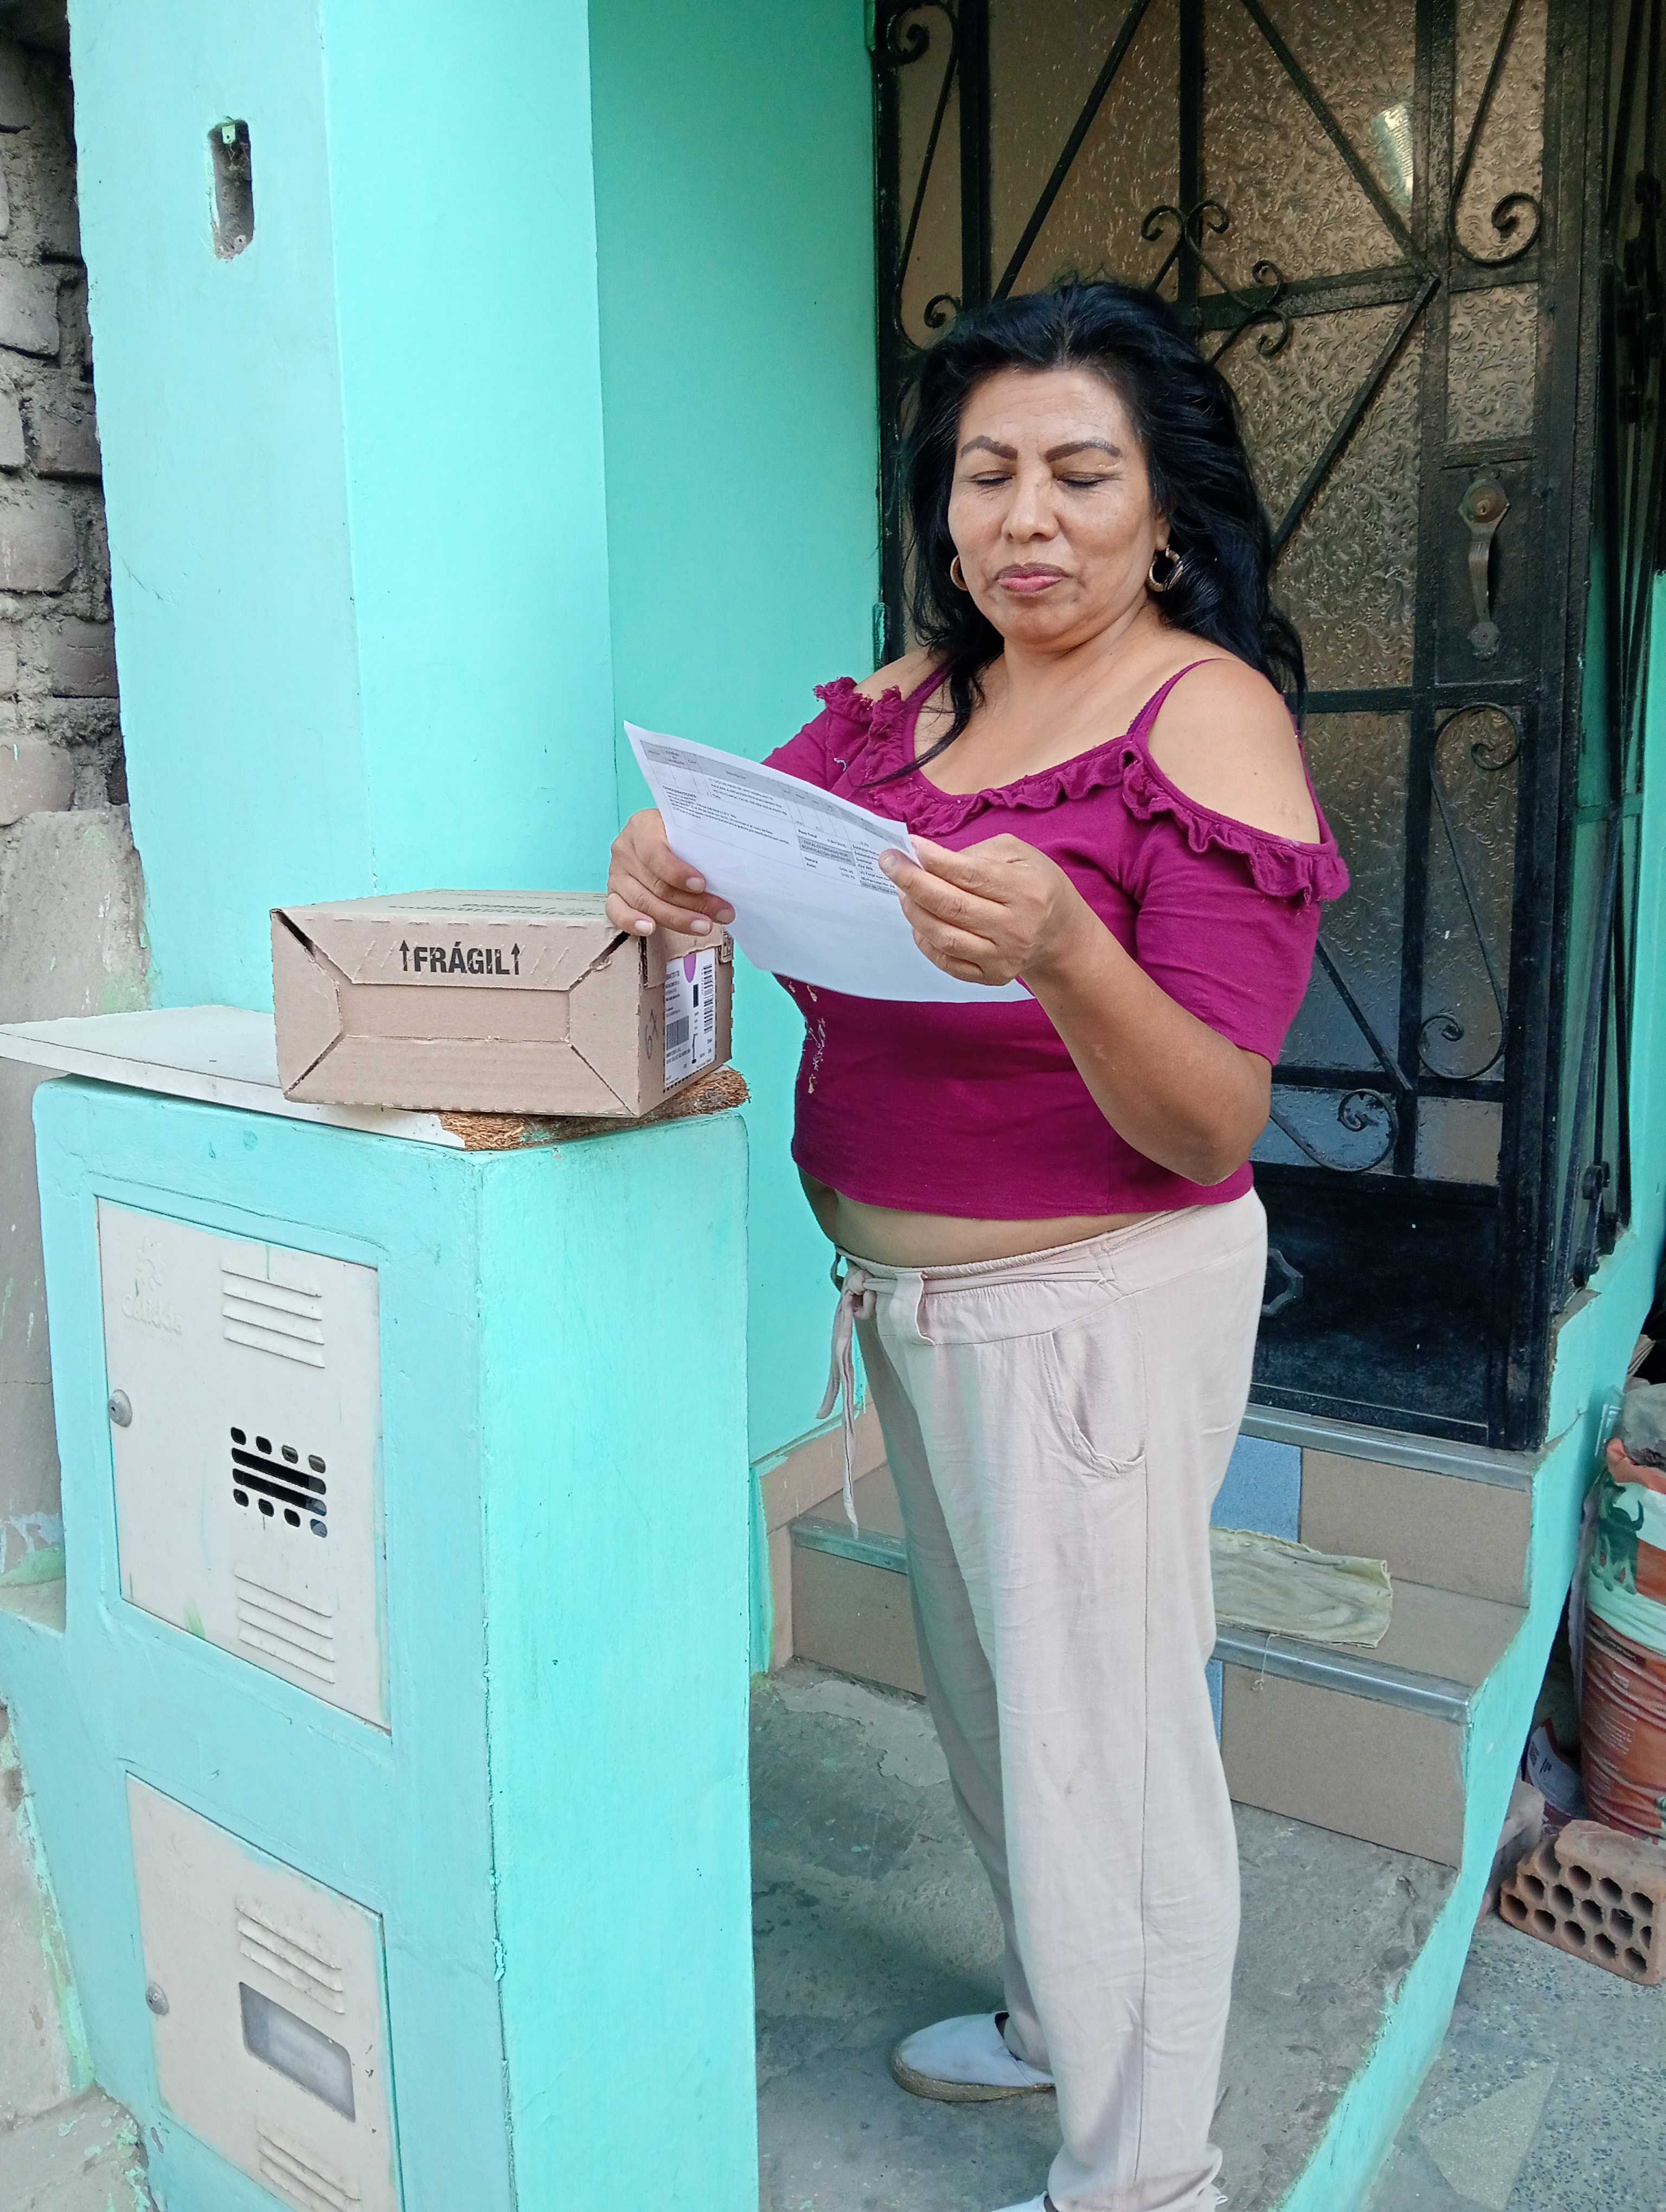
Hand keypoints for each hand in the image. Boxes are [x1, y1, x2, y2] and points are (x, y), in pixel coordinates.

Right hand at [605, 808, 735, 938]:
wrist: (659, 837)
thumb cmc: (679, 835)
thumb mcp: (689, 831)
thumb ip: (699, 847)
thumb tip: (726, 877)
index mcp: (642, 827)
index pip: (656, 853)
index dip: (678, 872)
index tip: (701, 885)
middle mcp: (625, 850)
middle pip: (657, 884)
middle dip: (692, 903)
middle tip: (720, 913)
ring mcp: (617, 874)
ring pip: (644, 902)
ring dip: (676, 919)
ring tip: (703, 926)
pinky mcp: (613, 894)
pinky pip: (618, 912)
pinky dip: (633, 923)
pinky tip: (651, 929)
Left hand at [877, 833, 1089, 986]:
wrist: (1059, 933)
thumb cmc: (1034, 885)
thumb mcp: (1018, 855)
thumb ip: (976, 853)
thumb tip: (929, 860)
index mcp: (1027, 891)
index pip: (970, 875)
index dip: (934, 860)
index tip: (908, 846)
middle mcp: (1017, 928)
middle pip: (951, 906)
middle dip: (912, 882)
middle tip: (890, 863)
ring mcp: (1004, 957)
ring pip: (944, 937)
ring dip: (914, 911)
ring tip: (903, 891)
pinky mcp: (992, 976)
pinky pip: (946, 961)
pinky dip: (925, 940)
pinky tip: (918, 920)